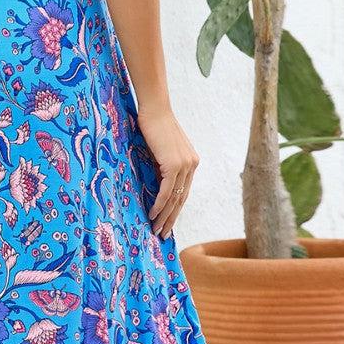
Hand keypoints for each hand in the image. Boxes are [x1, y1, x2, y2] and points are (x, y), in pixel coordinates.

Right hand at [136, 103, 199, 237]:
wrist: (154, 109)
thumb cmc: (152, 126)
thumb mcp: (160, 149)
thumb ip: (161, 165)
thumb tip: (154, 183)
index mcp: (190, 162)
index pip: (183, 192)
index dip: (175, 209)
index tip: (167, 222)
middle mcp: (191, 165)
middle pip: (182, 199)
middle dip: (171, 219)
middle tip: (163, 234)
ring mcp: (185, 165)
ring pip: (174, 198)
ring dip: (165, 217)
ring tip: (156, 230)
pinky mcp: (174, 164)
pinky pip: (166, 191)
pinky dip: (159, 205)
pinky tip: (152, 214)